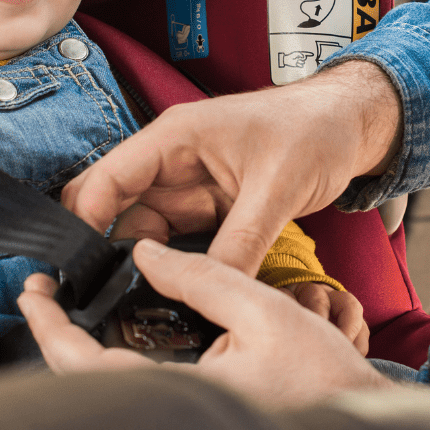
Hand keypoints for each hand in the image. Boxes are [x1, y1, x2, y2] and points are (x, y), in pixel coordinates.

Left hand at [18, 240, 391, 410]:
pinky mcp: (193, 411)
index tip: (35, 294)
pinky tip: (114, 326)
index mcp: (185, 393)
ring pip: (109, 384)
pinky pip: (135, 385)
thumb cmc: (322, 374)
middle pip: (88, 381)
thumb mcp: (264, 308)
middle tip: (43, 293)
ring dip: (80, 345)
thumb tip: (146, 253)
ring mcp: (182, 417)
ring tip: (69, 302)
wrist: (359, 415)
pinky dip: (111, 354)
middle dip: (56, 335)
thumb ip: (202, 276)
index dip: (53, 329)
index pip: (91, 366)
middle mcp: (175, 412)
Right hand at [62, 60, 401, 274]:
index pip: (108, 178)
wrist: (350, 125)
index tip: (79, 269)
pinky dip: (173, 266)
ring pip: (144, 231)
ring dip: (142, 264)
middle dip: (105, 249)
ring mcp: (189, 185)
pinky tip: (175, 293)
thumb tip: (213, 290)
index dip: (86, 221)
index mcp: (175, 138)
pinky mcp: (208, 206)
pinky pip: (177, 241)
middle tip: (104, 297)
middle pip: (115, 207)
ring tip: (140, 304)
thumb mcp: (277, 189)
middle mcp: (172, 162)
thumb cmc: (314, 131)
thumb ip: (241, 242)